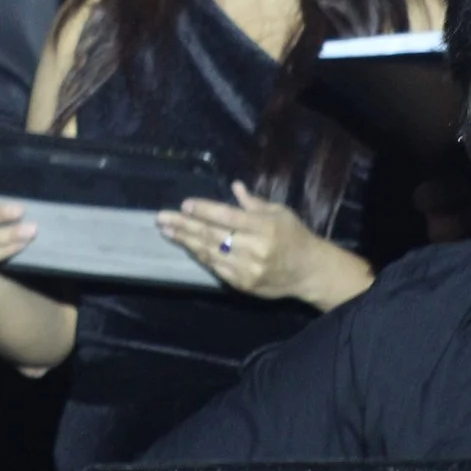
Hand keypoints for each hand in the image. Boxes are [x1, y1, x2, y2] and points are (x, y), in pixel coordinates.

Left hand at [157, 183, 371, 310]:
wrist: (308, 271)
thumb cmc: (294, 236)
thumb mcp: (279, 213)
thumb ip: (254, 203)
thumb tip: (234, 186)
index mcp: (264, 226)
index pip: (227, 216)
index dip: (204, 210)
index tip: (184, 205)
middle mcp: (254, 248)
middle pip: (212, 235)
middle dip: (184, 226)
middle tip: (162, 218)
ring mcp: (247, 268)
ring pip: (209, 253)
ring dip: (186, 241)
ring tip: (167, 231)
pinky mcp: (242, 283)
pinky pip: (215, 268)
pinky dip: (200, 256)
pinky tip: (187, 247)